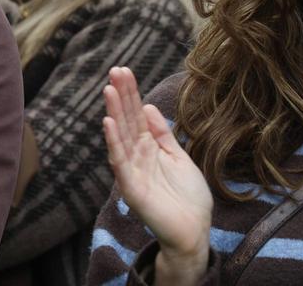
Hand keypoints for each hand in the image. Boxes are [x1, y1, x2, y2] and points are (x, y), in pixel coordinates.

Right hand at [102, 67, 211, 282]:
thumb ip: (163, 135)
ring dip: (113, 112)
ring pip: (120, 136)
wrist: (194, 231)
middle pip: (126, 120)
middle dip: (120, 95)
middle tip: (114, 70)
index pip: (136, 115)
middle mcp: (136, 155)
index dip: (131, 93)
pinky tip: (108, 123)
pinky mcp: (131, 186)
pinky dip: (113, 142)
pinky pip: (120, 161)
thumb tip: (149, 107)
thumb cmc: (188, 198)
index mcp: (148, 147)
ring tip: (108, 89)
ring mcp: (132, 170)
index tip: (125, 71)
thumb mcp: (179, 158)